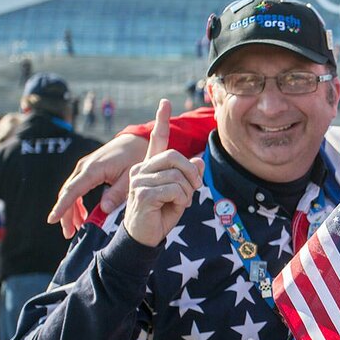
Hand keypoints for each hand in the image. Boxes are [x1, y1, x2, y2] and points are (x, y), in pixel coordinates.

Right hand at [49, 130, 152, 237]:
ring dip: (70, 210)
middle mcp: (84, 167)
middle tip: (69, 233)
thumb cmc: (136, 156)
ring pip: (70, 191)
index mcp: (93, 169)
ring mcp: (85, 167)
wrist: (137, 140)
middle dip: (65, 214)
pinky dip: (76, 202)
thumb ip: (118, 193)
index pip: (72, 191)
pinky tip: (82, 215)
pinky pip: (77, 187)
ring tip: (75, 228)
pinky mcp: (89, 169)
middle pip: (67, 193)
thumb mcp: (130, 176)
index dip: (62, 207)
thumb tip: (104, 209)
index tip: (52, 219)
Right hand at [121, 100, 203, 247]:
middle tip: (194, 189)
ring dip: (187, 192)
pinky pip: (173, 189)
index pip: (157, 140)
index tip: (165, 102)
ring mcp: (139, 181)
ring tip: (179, 203)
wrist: (145, 237)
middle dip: (192, 174)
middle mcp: (141, 169)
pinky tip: (173, 208)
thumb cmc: (161, 215)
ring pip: (177, 176)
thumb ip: (189, 177)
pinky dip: (180, 200)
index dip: (161, 121)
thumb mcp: (181, 194)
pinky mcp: (142, 194)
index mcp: (150, 167)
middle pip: (175, 156)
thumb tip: (200, 160)